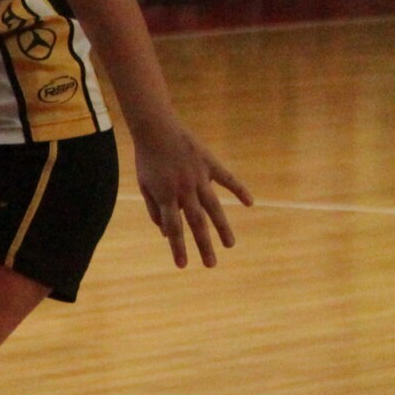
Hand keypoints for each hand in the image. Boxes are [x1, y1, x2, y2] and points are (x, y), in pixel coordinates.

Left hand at [132, 118, 251, 268]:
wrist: (155, 128)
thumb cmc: (148, 159)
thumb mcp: (144, 186)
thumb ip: (155, 209)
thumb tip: (165, 234)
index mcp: (166, 196)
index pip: (173, 228)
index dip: (177, 247)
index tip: (183, 266)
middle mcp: (183, 190)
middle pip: (196, 223)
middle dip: (203, 245)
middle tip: (211, 265)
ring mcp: (198, 177)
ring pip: (213, 207)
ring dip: (222, 227)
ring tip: (230, 245)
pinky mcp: (209, 163)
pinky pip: (227, 179)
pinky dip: (239, 190)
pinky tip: (250, 203)